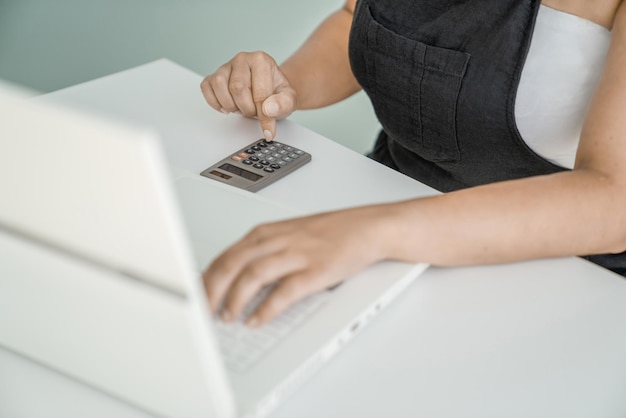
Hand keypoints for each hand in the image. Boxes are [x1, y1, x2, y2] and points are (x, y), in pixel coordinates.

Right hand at [200, 51, 296, 140]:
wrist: (270, 89)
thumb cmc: (276, 93)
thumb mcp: (288, 99)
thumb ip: (283, 104)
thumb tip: (268, 109)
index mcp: (261, 60)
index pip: (259, 92)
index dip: (264, 116)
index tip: (268, 131)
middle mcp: (242, 59)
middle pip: (237, 89)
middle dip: (246, 108)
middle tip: (254, 112)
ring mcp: (226, 66)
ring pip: (219, 86)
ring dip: (231, 105)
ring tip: (242, 107)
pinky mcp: (214, 75)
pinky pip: (206, 88)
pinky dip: (215, 102)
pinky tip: (227, 107)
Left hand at [202, 206, 389, 326]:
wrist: (368, 227)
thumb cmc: (330, 233)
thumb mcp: (288, 235)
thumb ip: (262, 252)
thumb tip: (234, 280)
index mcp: (266, 232)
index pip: (224, 255)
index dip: (205, 279)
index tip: (195, 296)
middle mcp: (277, 240)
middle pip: (232, 263)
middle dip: (212, 290)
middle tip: (202, 311)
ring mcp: (297, 254)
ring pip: (253, 275)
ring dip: (235, 299)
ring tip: (227, 317)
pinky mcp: (316, 269)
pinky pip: (285, 291)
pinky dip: (267, 308)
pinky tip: (258, 320)